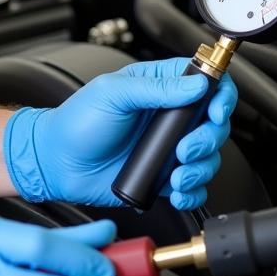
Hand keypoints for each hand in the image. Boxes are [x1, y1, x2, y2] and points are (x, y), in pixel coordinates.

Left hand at [3, 57, 236, 209]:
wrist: (56, 164)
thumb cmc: (76, 123)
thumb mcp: (114, 94)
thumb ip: (157, 88)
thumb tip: (195, 85)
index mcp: (161, 87)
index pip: (207, 83)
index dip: (220, 96)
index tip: (215, 112)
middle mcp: (169, 117)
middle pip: (214, 124)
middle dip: (207, 140)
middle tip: (184, 150)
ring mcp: (168, 148)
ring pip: (208, 157)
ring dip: (200, 169)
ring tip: (176, 175)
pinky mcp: (163, 176)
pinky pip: (192, 185)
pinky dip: (192, 192)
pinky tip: (177, 192)